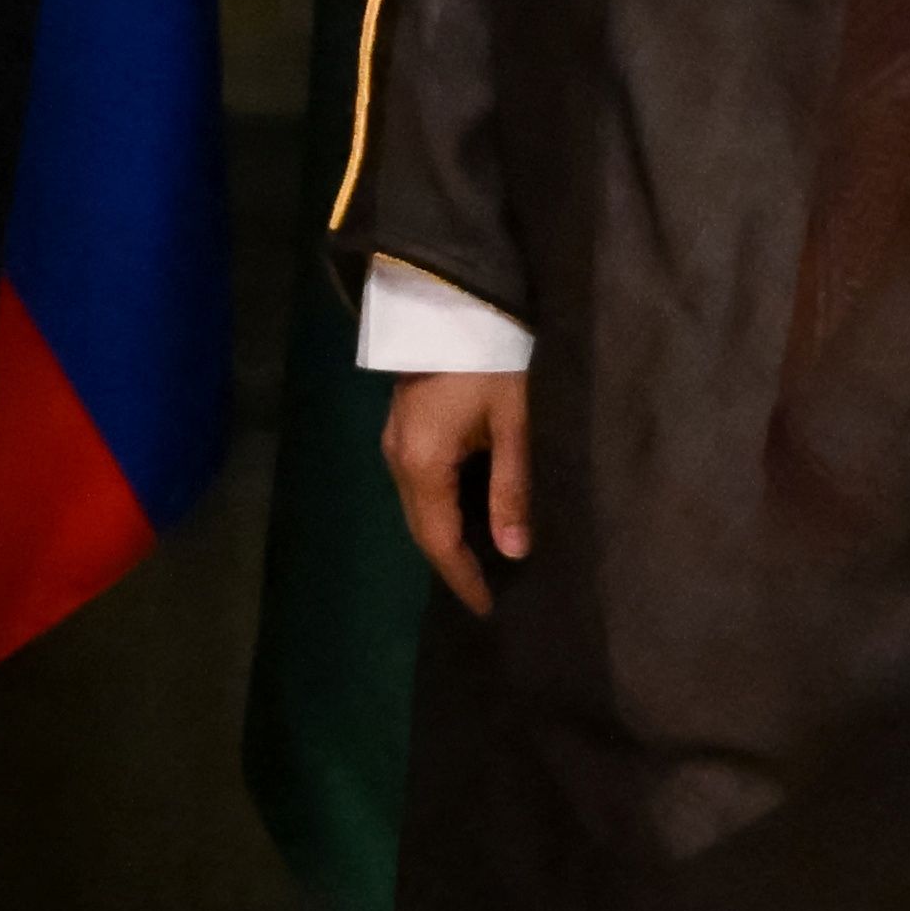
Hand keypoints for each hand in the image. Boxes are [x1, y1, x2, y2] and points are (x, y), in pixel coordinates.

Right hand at [382, 367, 532, 616]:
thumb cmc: (489, 362)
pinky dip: (440, 512)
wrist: (453, 301)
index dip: (463, 578)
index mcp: (424, 464)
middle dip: (453, 564)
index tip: (488, 609)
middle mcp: (398, 460)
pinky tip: (467, 517)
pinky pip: (418, 487)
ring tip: (482, 563)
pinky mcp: (402, 430)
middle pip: (423, 529)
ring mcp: (394, 443)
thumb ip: (512, 489)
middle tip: (487, 593)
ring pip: (418, 509)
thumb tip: (514, 550)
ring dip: (446, 538)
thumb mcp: (513, 424)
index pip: (439, 541)